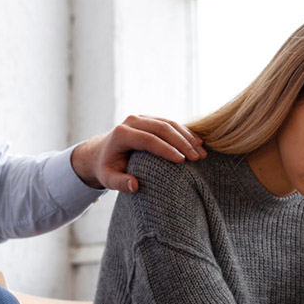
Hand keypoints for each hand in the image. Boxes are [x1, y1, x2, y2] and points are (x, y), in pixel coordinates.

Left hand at [71, 115, 205, 192]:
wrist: (102, 152)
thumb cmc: (107, 168)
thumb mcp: (108, 178)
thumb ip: (119, 183)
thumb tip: (135, 185)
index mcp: (121, 133)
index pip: (147, 139)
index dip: (166, 149)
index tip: (182, 161)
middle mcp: (132, 121)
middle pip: (161, 128)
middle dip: (182, 143)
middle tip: (197, 158)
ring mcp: (143, 118)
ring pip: (169, 123)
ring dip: (187, 137)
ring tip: (202, 153)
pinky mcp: (151, 119)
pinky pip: (171, 123)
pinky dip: (186, 133)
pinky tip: (198, 144)